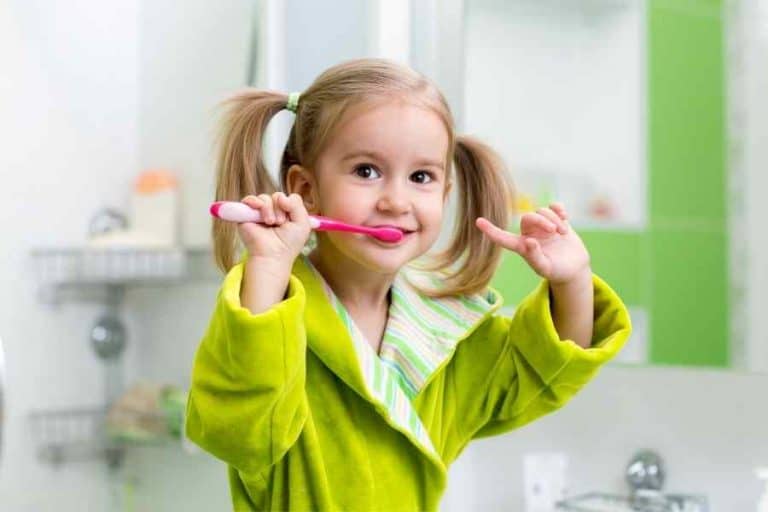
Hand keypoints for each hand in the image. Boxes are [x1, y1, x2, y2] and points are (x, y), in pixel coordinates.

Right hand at [237, 192, 311, 263]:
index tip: (290, 218)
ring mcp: (260, 213)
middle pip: (278, 196)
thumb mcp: (303, 223)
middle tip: (280, 223)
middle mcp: (274, 212)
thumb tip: (281, 196)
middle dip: (281, 209)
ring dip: (269, 209)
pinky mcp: (247, 214)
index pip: (290, 198)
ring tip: (270, 223)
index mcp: (287, 213)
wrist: (273, 254)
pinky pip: (249, 199)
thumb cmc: (289, 243)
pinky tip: (258, 210)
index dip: (291, 204)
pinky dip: (254, 201)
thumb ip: (297, 205)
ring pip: (265, 198)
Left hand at [476, 203, 590, 284]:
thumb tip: (529, 241)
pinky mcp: (557, 220)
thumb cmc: (556, 271)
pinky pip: (554, 207)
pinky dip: (559, 209)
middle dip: (541, 220)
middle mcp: (530, 234)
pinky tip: (564, 216)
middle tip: (554, 231)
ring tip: (562, 232)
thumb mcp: (545, 268)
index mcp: (522, 247)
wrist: (574, 267)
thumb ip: (535, 256)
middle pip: (528, 217)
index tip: (478, 221)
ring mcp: (543, 226)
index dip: (491, 230)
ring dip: (554, 219)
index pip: (503, 238)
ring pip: (542, 211)